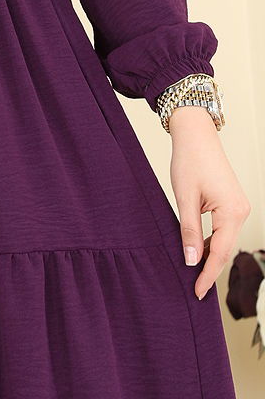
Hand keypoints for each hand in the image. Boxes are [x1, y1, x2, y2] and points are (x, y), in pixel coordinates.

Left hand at [168, 107, 250, 300]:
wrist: (196, 134)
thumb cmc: (189, 160)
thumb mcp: (185, 198)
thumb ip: (188, 231)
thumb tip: (191, 261)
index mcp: (232, 212)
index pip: (219, 253)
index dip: (207, 275)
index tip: (197, 292)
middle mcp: (241, 211)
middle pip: (225, 249)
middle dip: (210, 269)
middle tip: (194, 289)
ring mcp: (239, 206)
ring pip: (225, 240)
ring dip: (211, 255)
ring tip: (194, 273)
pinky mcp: (232, 202)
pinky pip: (224, 229)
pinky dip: (212, 241)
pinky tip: (199, 250)